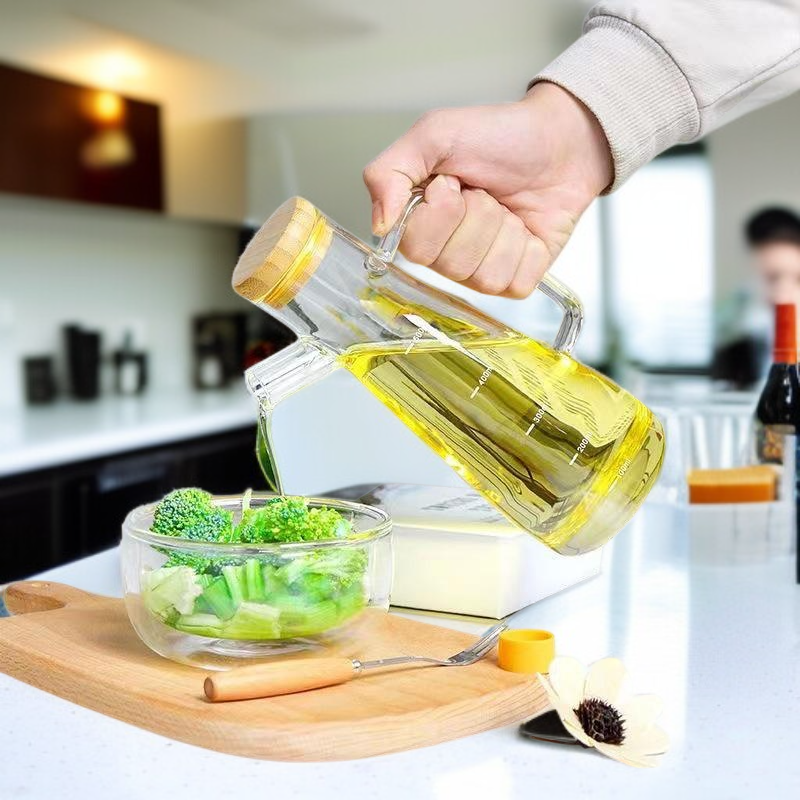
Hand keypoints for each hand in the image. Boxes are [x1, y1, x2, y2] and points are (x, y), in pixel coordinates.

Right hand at [363, 83, 612, 296]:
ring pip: (483, 276)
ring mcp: (481, 270)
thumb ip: (389, 172)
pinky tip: (526, 227)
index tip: (451, 182)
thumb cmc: (499, 136)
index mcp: (418, 223)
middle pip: (448, 264)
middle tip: (483, 191)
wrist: (560, 140)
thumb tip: (379, 225)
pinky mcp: (517, 279)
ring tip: (505, 206)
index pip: (413, 247)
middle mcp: (446, 253)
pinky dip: (527, 249)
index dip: (438, 213)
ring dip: (501, 231)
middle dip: (475, 217)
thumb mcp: (434, 135)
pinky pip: (514, 282)